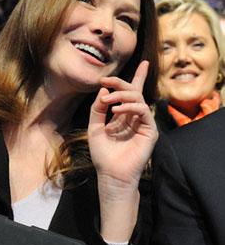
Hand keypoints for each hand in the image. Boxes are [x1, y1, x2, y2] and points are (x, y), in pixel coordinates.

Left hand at [88, 61, 157, 241]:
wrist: (111, 174)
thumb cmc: (103, 155)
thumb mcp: (94, 128)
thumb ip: (98, 109)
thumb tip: (104, 89)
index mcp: (124, 116)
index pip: (132, 93)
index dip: (135, 78)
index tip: (126, 69)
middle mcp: (135, 118)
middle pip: (134, 92)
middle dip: (121, 83)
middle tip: (107, 80)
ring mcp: (144, 124)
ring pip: (137, 99)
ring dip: (121, 95)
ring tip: (108, 101)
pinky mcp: (150, 131)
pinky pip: (142, 111)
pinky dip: (130, 107)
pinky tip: (116, 110)